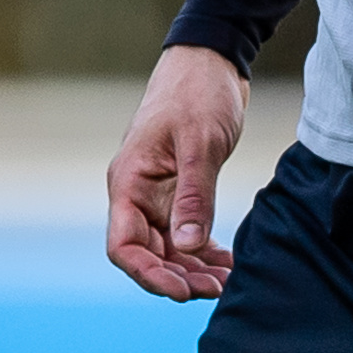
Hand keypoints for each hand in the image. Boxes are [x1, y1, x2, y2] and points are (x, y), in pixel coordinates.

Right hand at [106, 45, 249, 299]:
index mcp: (129, 182)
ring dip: (194, 268)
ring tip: (227, 282)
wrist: (211, 61)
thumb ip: (194, 196)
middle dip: (179, 277)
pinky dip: (205, 251)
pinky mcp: (179, 190)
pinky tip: (228, 263)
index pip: (124, 245)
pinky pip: (186, 232)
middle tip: (218, 290)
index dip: (149, 274)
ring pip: (169, 247)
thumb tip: (187, 248)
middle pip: (148, 253)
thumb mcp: (200, 144)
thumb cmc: (198, 93)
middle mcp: (137, 194)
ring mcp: (157, 194)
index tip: (182, 291)